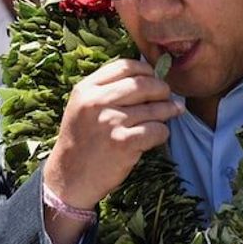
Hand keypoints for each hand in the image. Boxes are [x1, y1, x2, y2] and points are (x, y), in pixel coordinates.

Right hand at [44, 59, 181, 209]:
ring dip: (168, 110)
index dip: (146, 70)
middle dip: (162, 89)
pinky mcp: (123, 143)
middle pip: (143, 84)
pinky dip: (162, 132)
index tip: (154, 77)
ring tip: (173, 112)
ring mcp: (110, 122)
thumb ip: (106, 89)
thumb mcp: (82, 106)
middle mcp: (97, 102)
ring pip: (154, 108)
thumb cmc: (81, 140)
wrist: (69, 177)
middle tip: (168, 96)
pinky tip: (158, 135)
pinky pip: (156, 130)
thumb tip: (147, 76)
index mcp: (86, 89)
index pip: (125, 66)